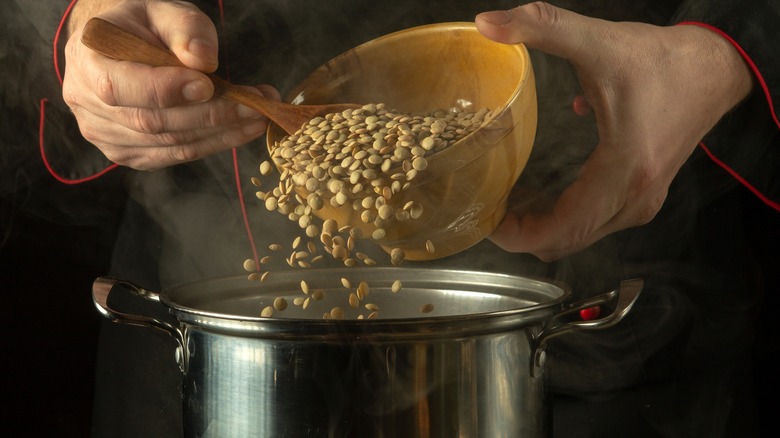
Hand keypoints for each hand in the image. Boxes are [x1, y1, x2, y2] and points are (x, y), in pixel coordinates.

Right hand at [62, 0, 277, 169]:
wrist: (121, 48)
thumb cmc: (144, 27)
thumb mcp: (164, 11)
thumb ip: (185, 29)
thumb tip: (203, 60)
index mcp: (87, 62)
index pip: (120, 87)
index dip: (166, 90)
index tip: (209, 86)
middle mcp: (88, 104)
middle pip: (153, 122)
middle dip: (211, 115)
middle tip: (255, 105)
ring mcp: (106, 135)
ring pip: (169, 144)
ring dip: (221, 133)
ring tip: (258, 117)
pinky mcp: (129, 153)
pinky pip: (174, 156)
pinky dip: (212, 144)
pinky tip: (239, 130)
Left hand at [476, 2, 752, 260]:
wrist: (716, 70)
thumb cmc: (662, 62)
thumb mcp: (599, 41)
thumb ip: (541, 27)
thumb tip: (485, 24)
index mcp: (624, 170)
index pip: (564, 228)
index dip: (520, 235)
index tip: (488, 222)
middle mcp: (635, 199)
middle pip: (568, 241)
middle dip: (525, 234)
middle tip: (489, 210)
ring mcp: (642, 203)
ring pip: (581, 236)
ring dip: (543, 228)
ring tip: (509, 203)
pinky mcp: (643, 197)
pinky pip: (594, 224)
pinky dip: (564, 219)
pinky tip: (541, 194)